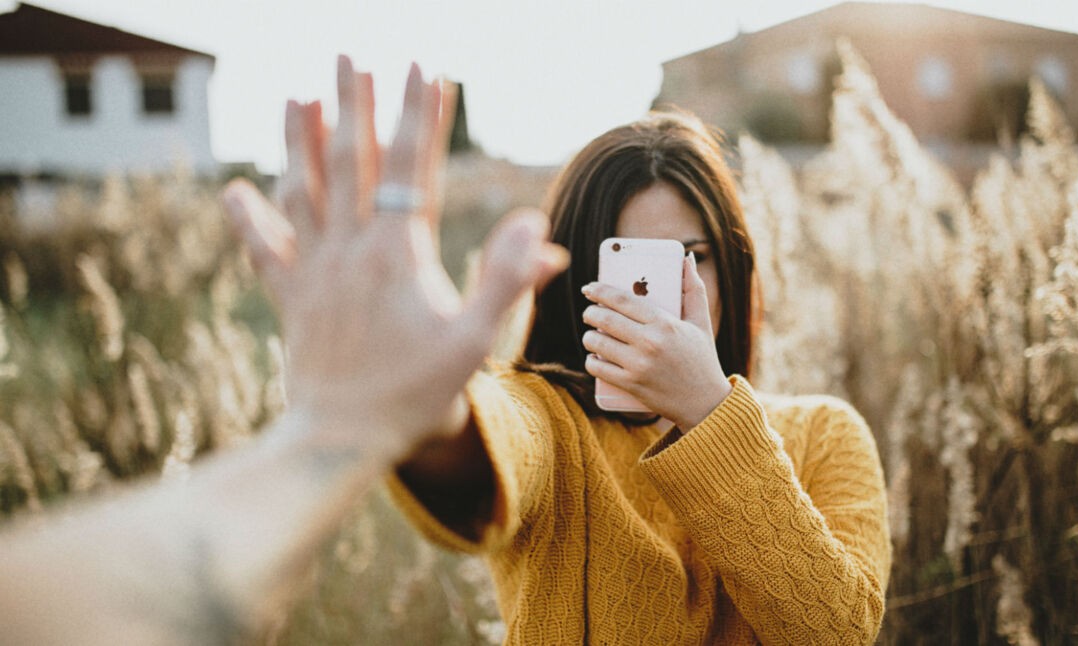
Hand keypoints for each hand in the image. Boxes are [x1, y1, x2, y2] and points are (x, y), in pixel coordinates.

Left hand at [222, 57, 566, 459]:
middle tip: (351, 55)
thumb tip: (538, 226)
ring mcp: (314, 271)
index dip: (421, 115)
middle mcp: (350, 249)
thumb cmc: (416, 395)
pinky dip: (248, 217)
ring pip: (303, 190)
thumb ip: (508, 280)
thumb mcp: (477, 342)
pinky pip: (264, 248)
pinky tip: (234, 189)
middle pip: (351, 161)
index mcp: (399, 253)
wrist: (342, 440)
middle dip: (355, 103)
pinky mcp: (290, 298)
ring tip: (300, 95)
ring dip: (300, 139)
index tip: (426, 67)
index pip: (414, 167)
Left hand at [581, 253, 730, 430]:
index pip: (622, 300)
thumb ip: (694, 289)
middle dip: (591, 313)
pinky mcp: (630, 385)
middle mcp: (650, 342)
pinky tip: (594, 356)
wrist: (705, 403)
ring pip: (596, 342)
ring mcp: (638, 365)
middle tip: (590, 313)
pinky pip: (597, 367)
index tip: (589, 288)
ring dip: (589, 336)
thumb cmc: (702, 359)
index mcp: (665, 323)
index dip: (600, 291)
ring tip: (593, 335)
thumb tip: (686, 259)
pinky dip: (591, 360)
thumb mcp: (702, 322)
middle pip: (604, 319)